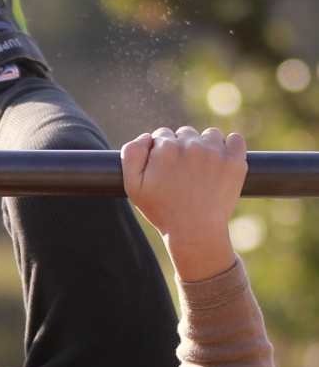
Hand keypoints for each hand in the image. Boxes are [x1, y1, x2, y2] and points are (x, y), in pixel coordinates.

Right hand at [121, 125, 245, 279]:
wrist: (194, 232)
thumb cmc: (162, 211)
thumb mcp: (133, 187)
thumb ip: (131, 155)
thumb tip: (146, 136)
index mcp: (165, 148)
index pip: (161, 135)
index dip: (161, 152)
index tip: (165, 169)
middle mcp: (190, 145)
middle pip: (184, 133)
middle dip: (182, 148)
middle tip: (182, 174)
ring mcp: (215, 152)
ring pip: (209, 135)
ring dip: (205, 146)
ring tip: (201, 171)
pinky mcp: (235, 161)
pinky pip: (235, 139)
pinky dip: (230, 147)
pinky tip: (221, 162)